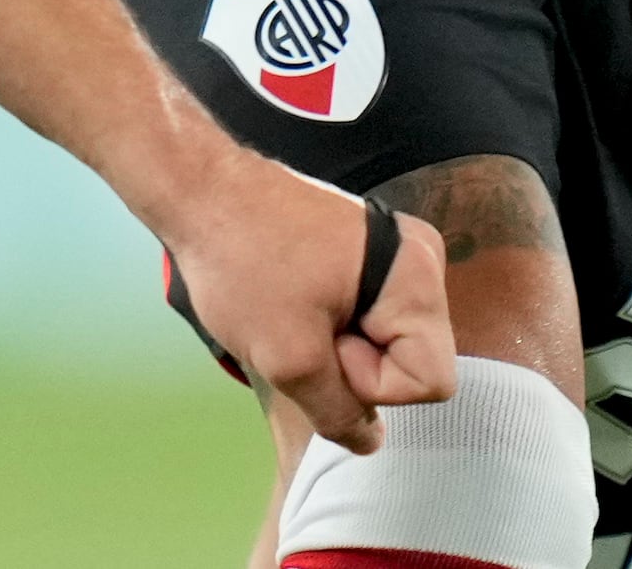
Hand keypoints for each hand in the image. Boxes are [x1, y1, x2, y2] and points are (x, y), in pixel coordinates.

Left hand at [152, 149, 457, 454]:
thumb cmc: (241, 265)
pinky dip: (332, 323)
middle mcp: (421, 258)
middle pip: (413, 362)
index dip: (373, 384)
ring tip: (294, 309)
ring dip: (340, 346)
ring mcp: (395, 251)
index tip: (323, 343)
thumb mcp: (289, 358)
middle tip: (302, 325)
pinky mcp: (368, 251)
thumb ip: (338, 412)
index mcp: (416, 277)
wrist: (201, 192)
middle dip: (356, 365)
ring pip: (388, 343)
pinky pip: (369, 317)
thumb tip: (369, 440)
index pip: (431, 381)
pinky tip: (294, 299)